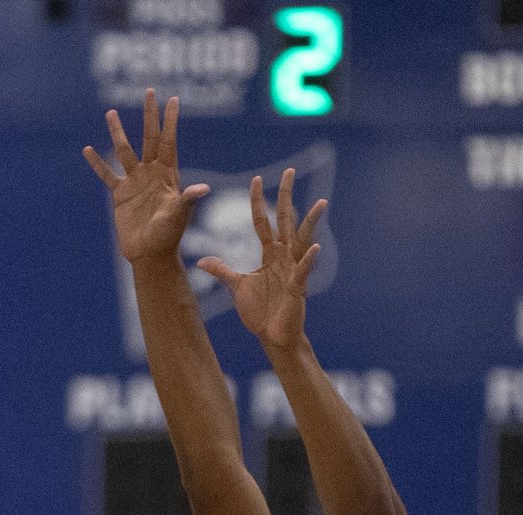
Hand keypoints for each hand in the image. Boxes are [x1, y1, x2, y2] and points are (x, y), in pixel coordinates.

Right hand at [83, 89, 209, 264]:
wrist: (150, 254)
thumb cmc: (168, 236)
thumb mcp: (179, 215)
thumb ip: (188, 199)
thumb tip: (203, 188)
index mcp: (167, 175)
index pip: (169, 142)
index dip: (170, 121)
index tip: (174, 99)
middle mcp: (151, 173)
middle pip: (149, 138)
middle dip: (149, 116)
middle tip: (150, 91)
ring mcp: (134, 182)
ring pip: (124, 151)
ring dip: (117, 132)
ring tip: (110, 112)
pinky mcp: (120, 195)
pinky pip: (107, 175)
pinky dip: (97, 164)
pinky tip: (87, 150)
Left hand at [199, 169, 328, 351]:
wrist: (272, 336)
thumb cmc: (259, 312)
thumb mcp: (237, 286)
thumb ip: (223, 270)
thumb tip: (201, 260)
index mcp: (269, 254)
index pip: (262, 221)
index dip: (257, 201)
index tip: (256, 178)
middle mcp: (283, 256)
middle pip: (284, 219)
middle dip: (286, 195)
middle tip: (289, 171)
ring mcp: (292, 269)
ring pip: (302, 239)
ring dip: (311, 221)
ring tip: (321, 202)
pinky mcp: (298, 287)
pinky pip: (303, 270)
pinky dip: (308, 259)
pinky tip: (314, 247)